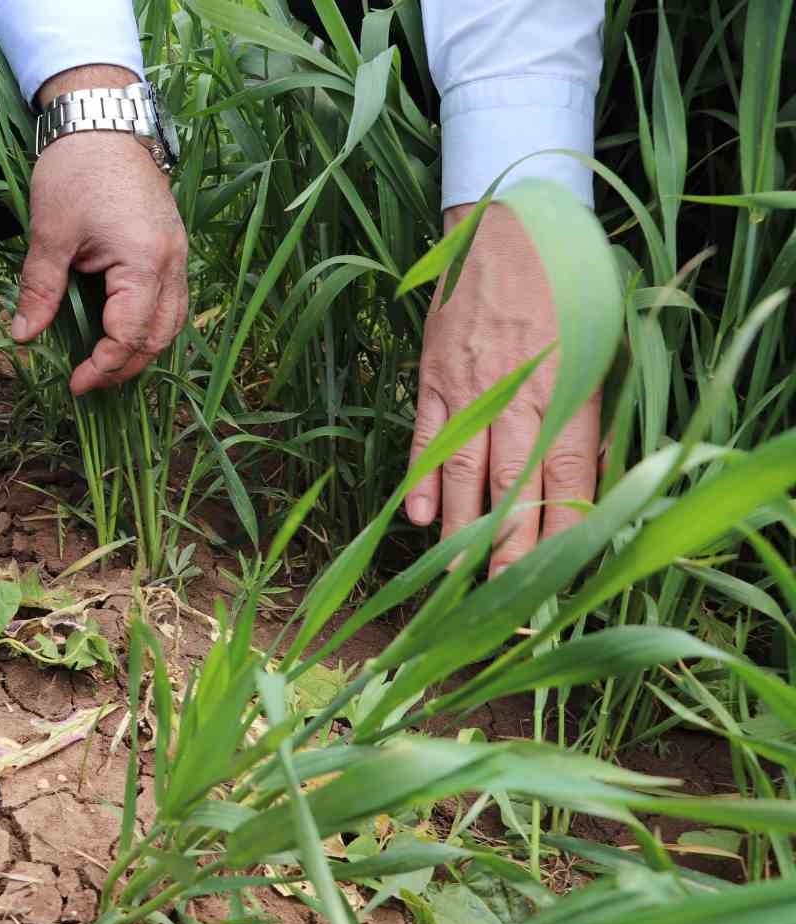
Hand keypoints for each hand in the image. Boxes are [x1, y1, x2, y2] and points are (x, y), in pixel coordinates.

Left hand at [10, 67, 187, 394]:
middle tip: (86, 382)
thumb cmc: (75, 171)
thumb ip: (40, 290)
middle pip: (159, 338)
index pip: (129, 336)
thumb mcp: (49, 234)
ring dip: (141, 349)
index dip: (102, 367)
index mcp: (144, 262)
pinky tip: (121, 331)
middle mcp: (172, 263)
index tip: (74, 384)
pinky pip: (171, 301)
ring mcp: (178, 254)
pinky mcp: (172, 247)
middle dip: (124, 368)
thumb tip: (23, 337)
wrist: (103, 120)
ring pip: (172, 323)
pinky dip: (150, 325)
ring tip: (103, 364)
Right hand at [404, 202, 599, 575]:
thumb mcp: (605, 338)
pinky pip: (426, 434)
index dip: (560, 533)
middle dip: (508, 551)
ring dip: (461, 528)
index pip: (565, 478)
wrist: (508, 220)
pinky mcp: (434, 373)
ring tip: (456, 579)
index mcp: (569, 386)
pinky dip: (421, 478)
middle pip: (512, 487)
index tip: (557, 579)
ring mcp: (469, 385)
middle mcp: (517, 392)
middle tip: (503, 604)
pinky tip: (418, 518)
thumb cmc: (570, 277)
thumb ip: (593, 409)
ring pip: (464, 469)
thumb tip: (587, 479)